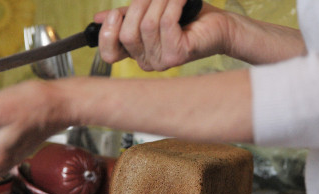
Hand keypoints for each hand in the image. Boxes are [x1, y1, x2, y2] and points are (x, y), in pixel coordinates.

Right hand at [94, 1, 228, 70]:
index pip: (109, 54)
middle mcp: (147, 62)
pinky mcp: (177, 56)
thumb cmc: (187, 18)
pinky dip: (172, 4)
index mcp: (137, 54)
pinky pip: (166, 23)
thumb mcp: (150, 13)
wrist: (218, 26)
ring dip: (158, 2)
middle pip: (127, 35)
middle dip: (138, 7)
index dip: (106, 34)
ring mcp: (162, 62)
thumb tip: (99, 17)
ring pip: (147, 26)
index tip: (114, 15)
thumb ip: (126, 16)